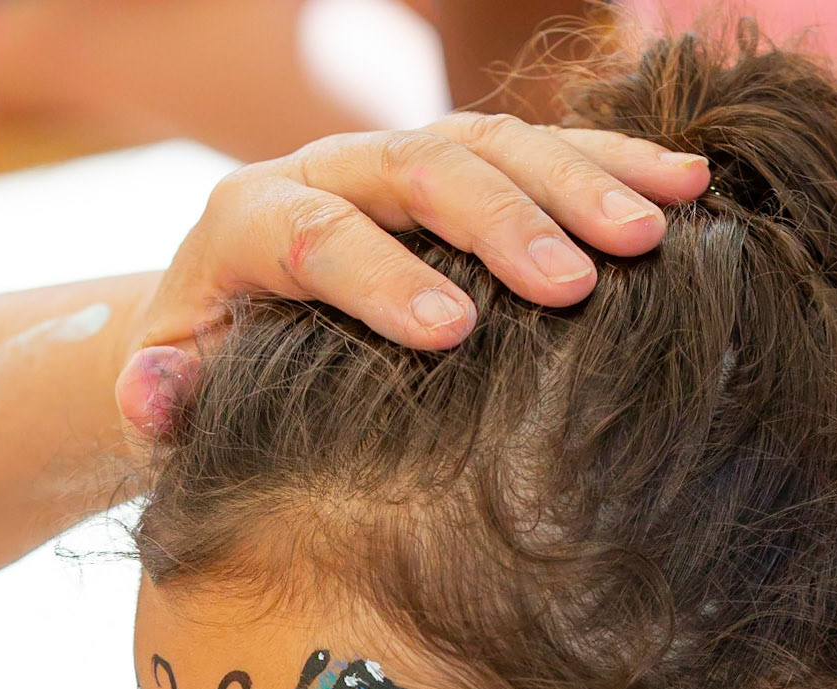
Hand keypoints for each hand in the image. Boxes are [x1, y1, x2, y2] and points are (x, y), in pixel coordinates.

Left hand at [116, 113, 708, 427]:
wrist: (229, 314)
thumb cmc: (211, 373)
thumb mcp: (173, 393)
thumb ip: (159, 397)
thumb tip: (152, 393)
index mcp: (250, 221)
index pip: (316, 236)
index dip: (381, 279)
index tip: (450, 333)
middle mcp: (330, 169)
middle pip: (422, 170)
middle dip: (502, 223)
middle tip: (575, 282)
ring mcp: (401, 159)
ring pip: (495, 144)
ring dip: (580, 180)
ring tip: (655, 229)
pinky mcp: (460, 166)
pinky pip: (542, 146)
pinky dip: (612, 161)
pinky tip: (684, 186)